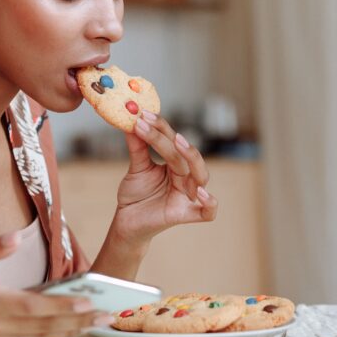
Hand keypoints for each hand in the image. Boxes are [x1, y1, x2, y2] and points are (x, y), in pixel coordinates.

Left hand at [112, 110, 218, 243]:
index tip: (143, 115)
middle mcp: (185, 178)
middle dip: (174, 140)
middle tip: (156, 126)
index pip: (173, 141)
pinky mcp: (184, 215)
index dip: (161, 127)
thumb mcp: (136, 168)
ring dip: (192, 158)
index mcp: (175, 164)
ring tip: (177, 143)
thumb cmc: (135, 195)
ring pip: (201, 176)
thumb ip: (138, 146)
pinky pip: (207, 212)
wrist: (126, 222)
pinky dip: (209, 203)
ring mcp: (187, 196)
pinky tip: (200, 193)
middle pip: (187, 156)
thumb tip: (131, 121)